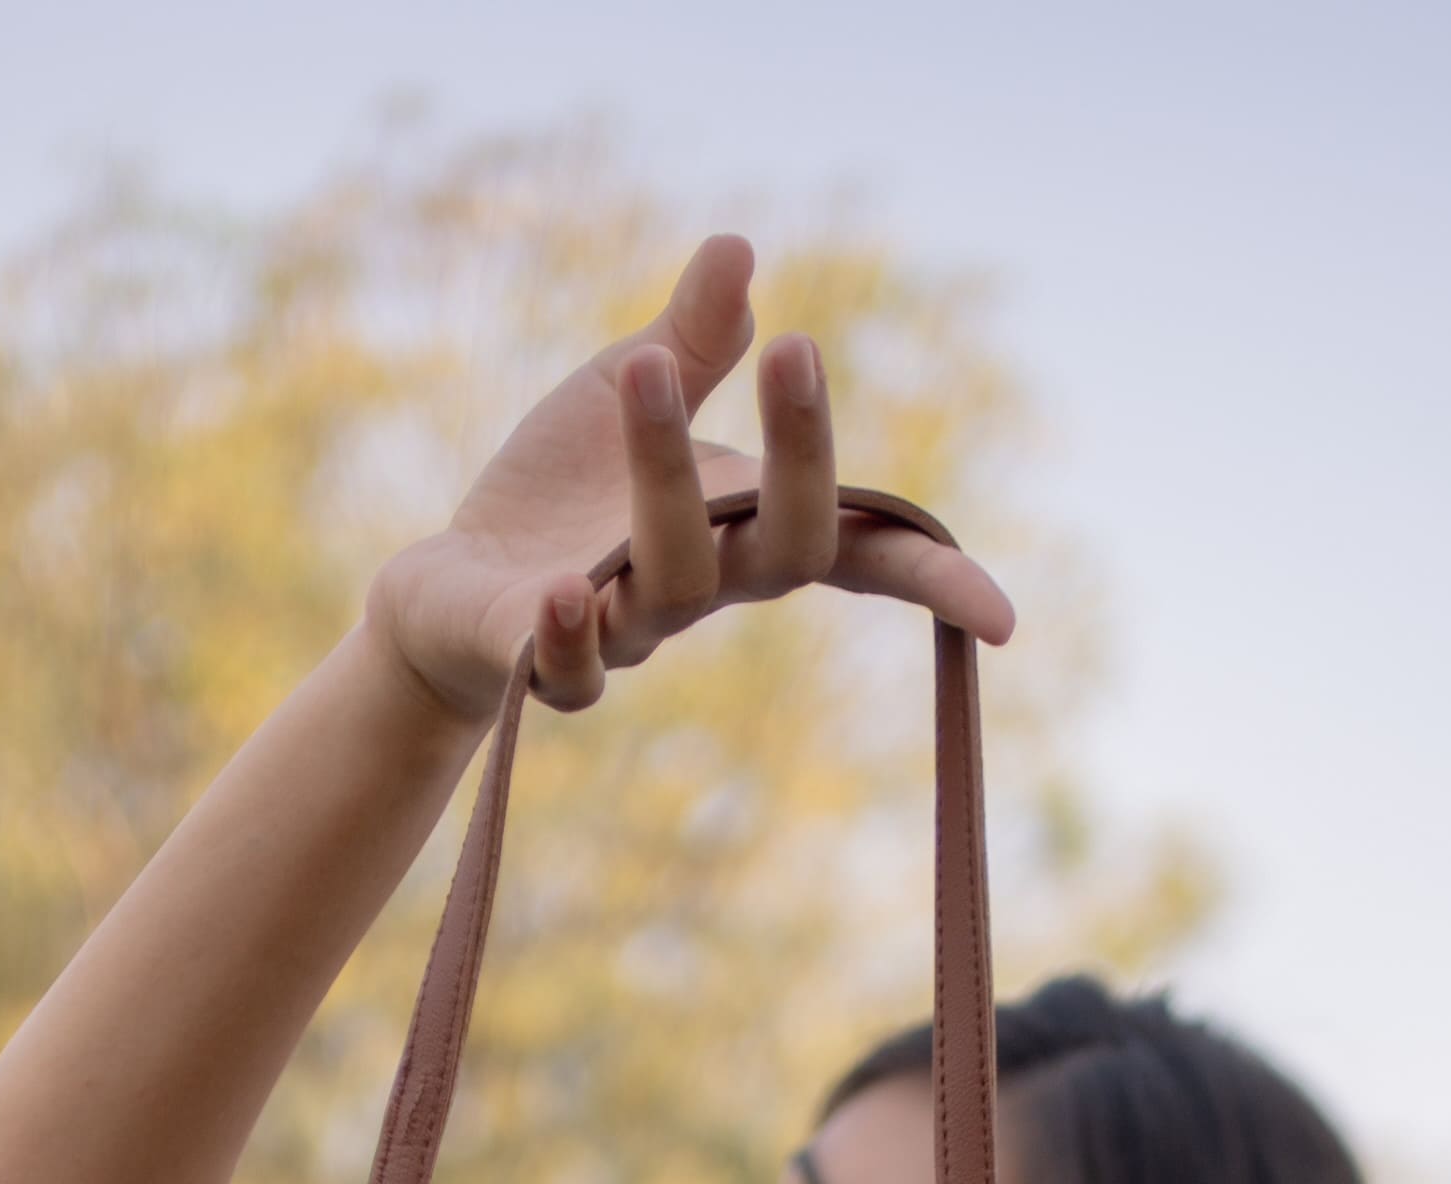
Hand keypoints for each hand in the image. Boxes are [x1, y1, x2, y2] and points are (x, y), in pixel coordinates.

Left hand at [364, 232, 1015, 725]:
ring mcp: (630, 629)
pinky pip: (572, 667)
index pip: (856, 551)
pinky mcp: (545, 663)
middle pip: (787, 549)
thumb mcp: (624, 390)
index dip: (928, 581)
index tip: (1001, 618)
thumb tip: (736, 248)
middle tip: (796, 349)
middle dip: (801, 454)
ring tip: (643, 369)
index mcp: (743, 527)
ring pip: (674, 575)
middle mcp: (705, 586)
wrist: (450, 593)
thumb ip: (689, 339)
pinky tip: (563, 585)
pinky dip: (569, 634)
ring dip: (663, 470)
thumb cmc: (558, 495)